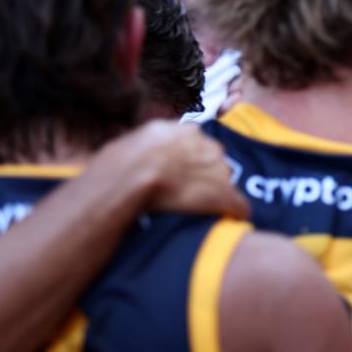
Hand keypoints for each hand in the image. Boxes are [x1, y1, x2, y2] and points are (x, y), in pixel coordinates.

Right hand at [86, 121, 247, 218]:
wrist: (126, 179)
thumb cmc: (115, 168)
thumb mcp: (128, 144)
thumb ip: (144, 146)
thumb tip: (135, 154)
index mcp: (181, 131)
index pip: (196, 143)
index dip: (189, 161)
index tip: (181, 174)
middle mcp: (204, 144)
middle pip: (213, 159)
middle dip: (205, 175)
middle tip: (189, 194)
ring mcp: (216, 167)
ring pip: (225, 180)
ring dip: (217, 193)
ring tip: (204, 210)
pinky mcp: (222, 192)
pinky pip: (237, 203)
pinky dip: (235, 212)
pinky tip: (232, 220)